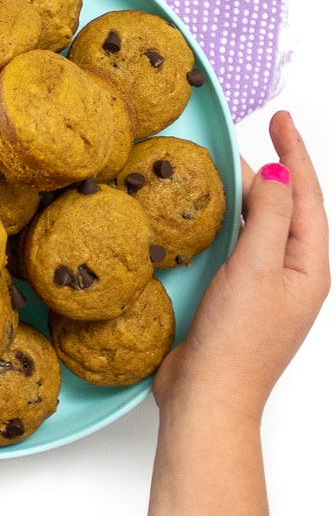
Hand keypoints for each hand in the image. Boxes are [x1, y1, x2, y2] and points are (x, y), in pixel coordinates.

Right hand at [153, 110, 330, 417]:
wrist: (208, 395)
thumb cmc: (236, 340)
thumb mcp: (258, 269)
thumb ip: (270, 218)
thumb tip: (277, 176)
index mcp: (308, 267)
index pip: (307, 197)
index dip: (295, 154)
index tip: (280, 120)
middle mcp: (292, 274)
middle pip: (288, 208)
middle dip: (274, 170)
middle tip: (252, 138)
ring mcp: (264, 286)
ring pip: (263, 226)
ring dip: (251, 194)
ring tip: (231, 169)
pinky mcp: (237, 296)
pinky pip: (240, 245)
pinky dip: (230, 221)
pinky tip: (212, 215)